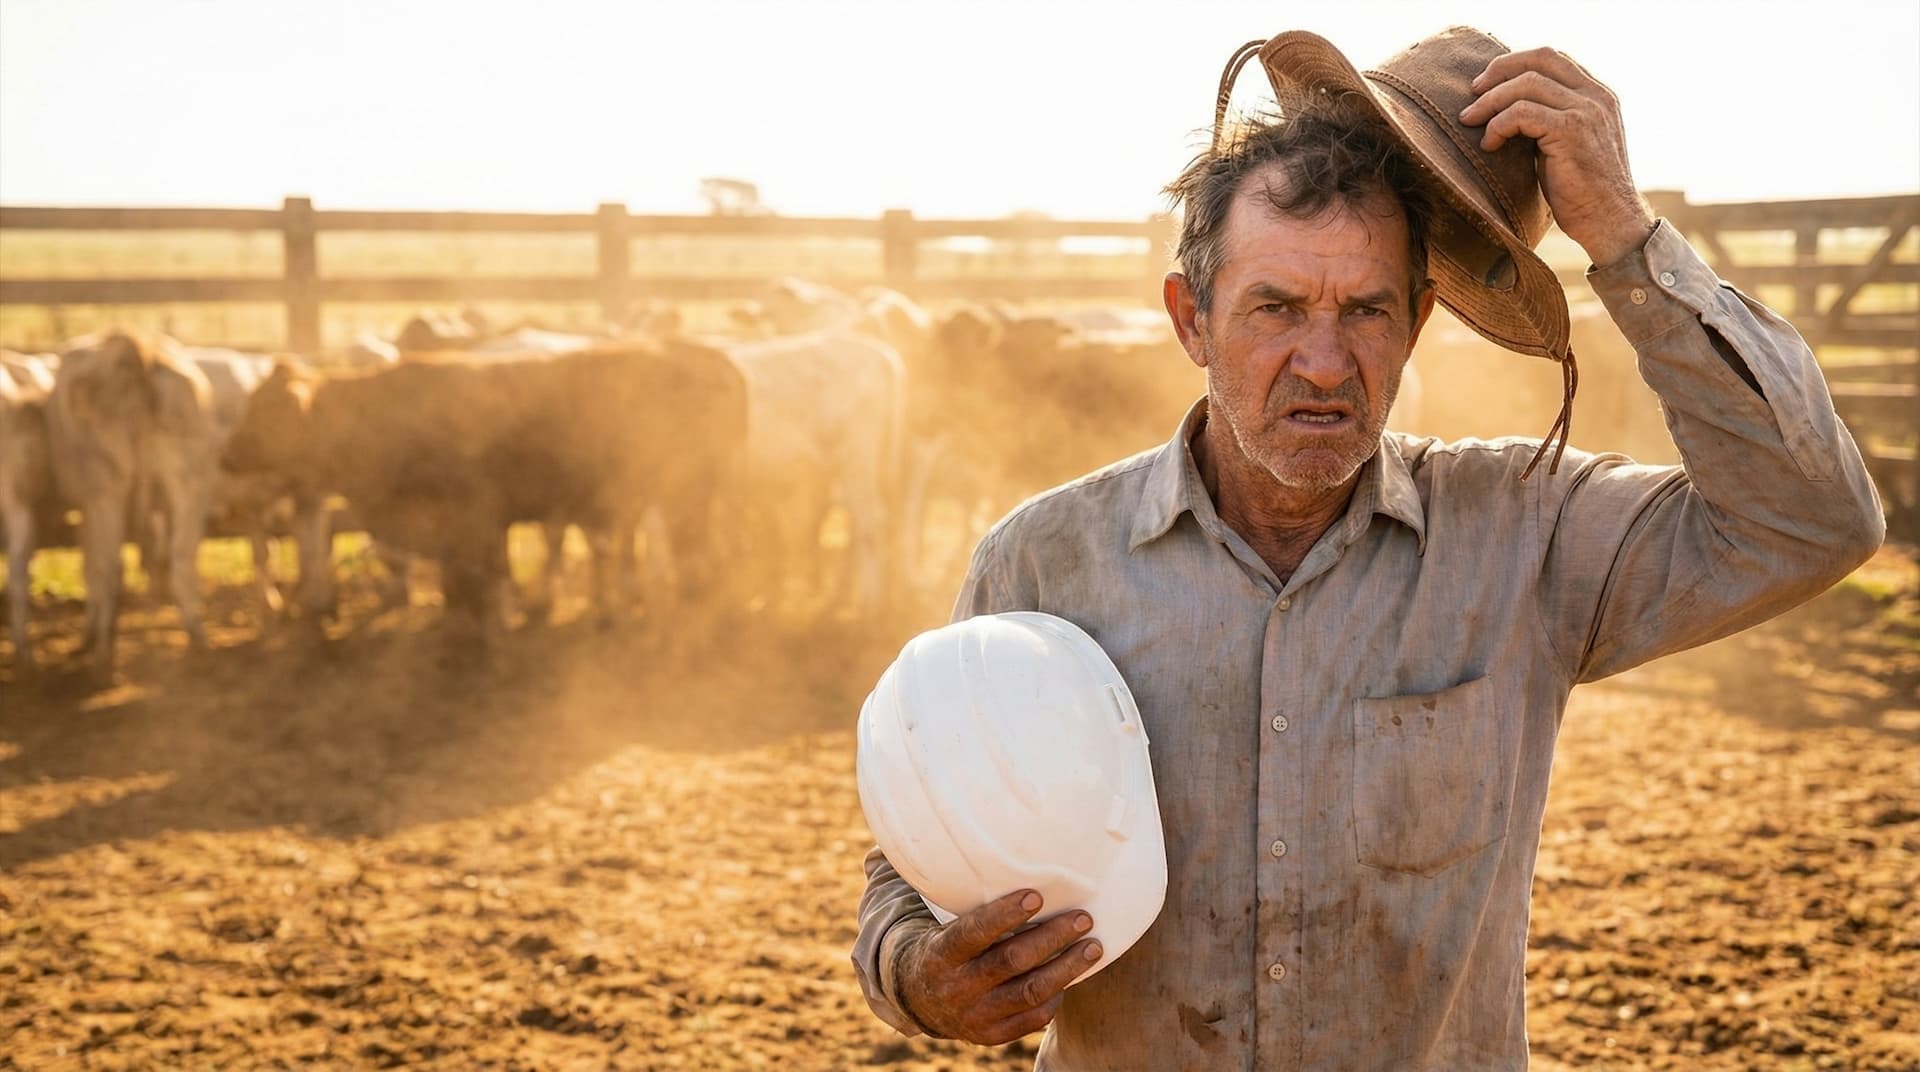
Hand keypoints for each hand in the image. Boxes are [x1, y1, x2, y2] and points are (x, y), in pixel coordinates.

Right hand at [895, 889, 1102, 1044]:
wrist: (920, 1000)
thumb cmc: (947, 948)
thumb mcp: (947, 928)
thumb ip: (977, 915)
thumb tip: (1027, 880)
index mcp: (940, 954)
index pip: (974, 931)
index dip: (1005, 914)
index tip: (1037, 895)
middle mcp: (956, 987)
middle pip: (1012, 960)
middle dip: (1053, 937)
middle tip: (1083, 918)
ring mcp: (974, 1015)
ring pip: (1031, 991)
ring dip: (1067, 967)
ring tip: (1092, 947)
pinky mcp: (991, 1035)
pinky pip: (1032, 1017)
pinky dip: (1055, 996)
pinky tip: (1069, 976)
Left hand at [1457, 47, 1655, 267]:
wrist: (1610, 222)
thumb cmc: (1582, 192)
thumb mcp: (1567, 145)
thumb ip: (1549, 120)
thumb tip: (1506, 110)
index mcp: (1597, 95)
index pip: (1553, 58)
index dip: (1515, 63)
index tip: (1487, 84)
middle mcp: (1596, 96)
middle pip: (1539, 58)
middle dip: (1499, 70)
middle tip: (1472, 94)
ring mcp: (1586, 111)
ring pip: (1526, 84)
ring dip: (1490, 101)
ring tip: (1470, 121)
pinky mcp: (1571, 131)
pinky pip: (1522, 112)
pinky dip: (1498, 124)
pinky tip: (1489, 144)